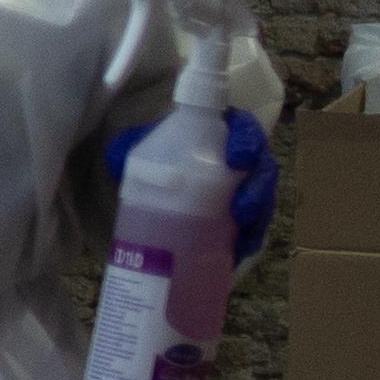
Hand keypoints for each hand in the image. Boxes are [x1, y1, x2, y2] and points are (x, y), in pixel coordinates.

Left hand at [98, 109, 279, 259]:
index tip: (237, 158)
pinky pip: (254, 228)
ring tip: (242, 230)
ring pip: (263, 201)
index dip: (246, 140)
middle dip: (257, 189)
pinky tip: (239, 251)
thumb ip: (130, 147)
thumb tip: (116, 160)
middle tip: (241, 206)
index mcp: (225, 134)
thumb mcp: (145, 149)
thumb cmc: (162, 155)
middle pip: (262, 171)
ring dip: (257, 217)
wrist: (163, 183)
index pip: (244, 129)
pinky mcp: (244, 218)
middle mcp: (244, 161)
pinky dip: (249, 240)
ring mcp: (248, 190)